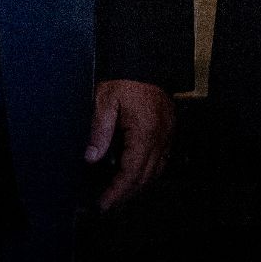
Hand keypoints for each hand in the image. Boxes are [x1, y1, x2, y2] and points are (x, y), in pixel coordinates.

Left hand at [85, 78, 173, 210]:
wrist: (146, 57)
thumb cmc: (126, 75)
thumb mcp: (105, 100)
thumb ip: (99, 130)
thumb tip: (92, 157)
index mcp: (145, 131)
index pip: (132, 172)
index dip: (117, 191)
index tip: (104, 203)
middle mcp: (160, 135)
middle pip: (146, 176)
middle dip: (127, 194)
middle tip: (109, 204)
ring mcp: (167, 132)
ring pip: (157, 170)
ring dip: (139, 185)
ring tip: (121, 193)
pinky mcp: (169, 127)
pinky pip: (163, 158)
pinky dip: (150, 171)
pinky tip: (139, 173)